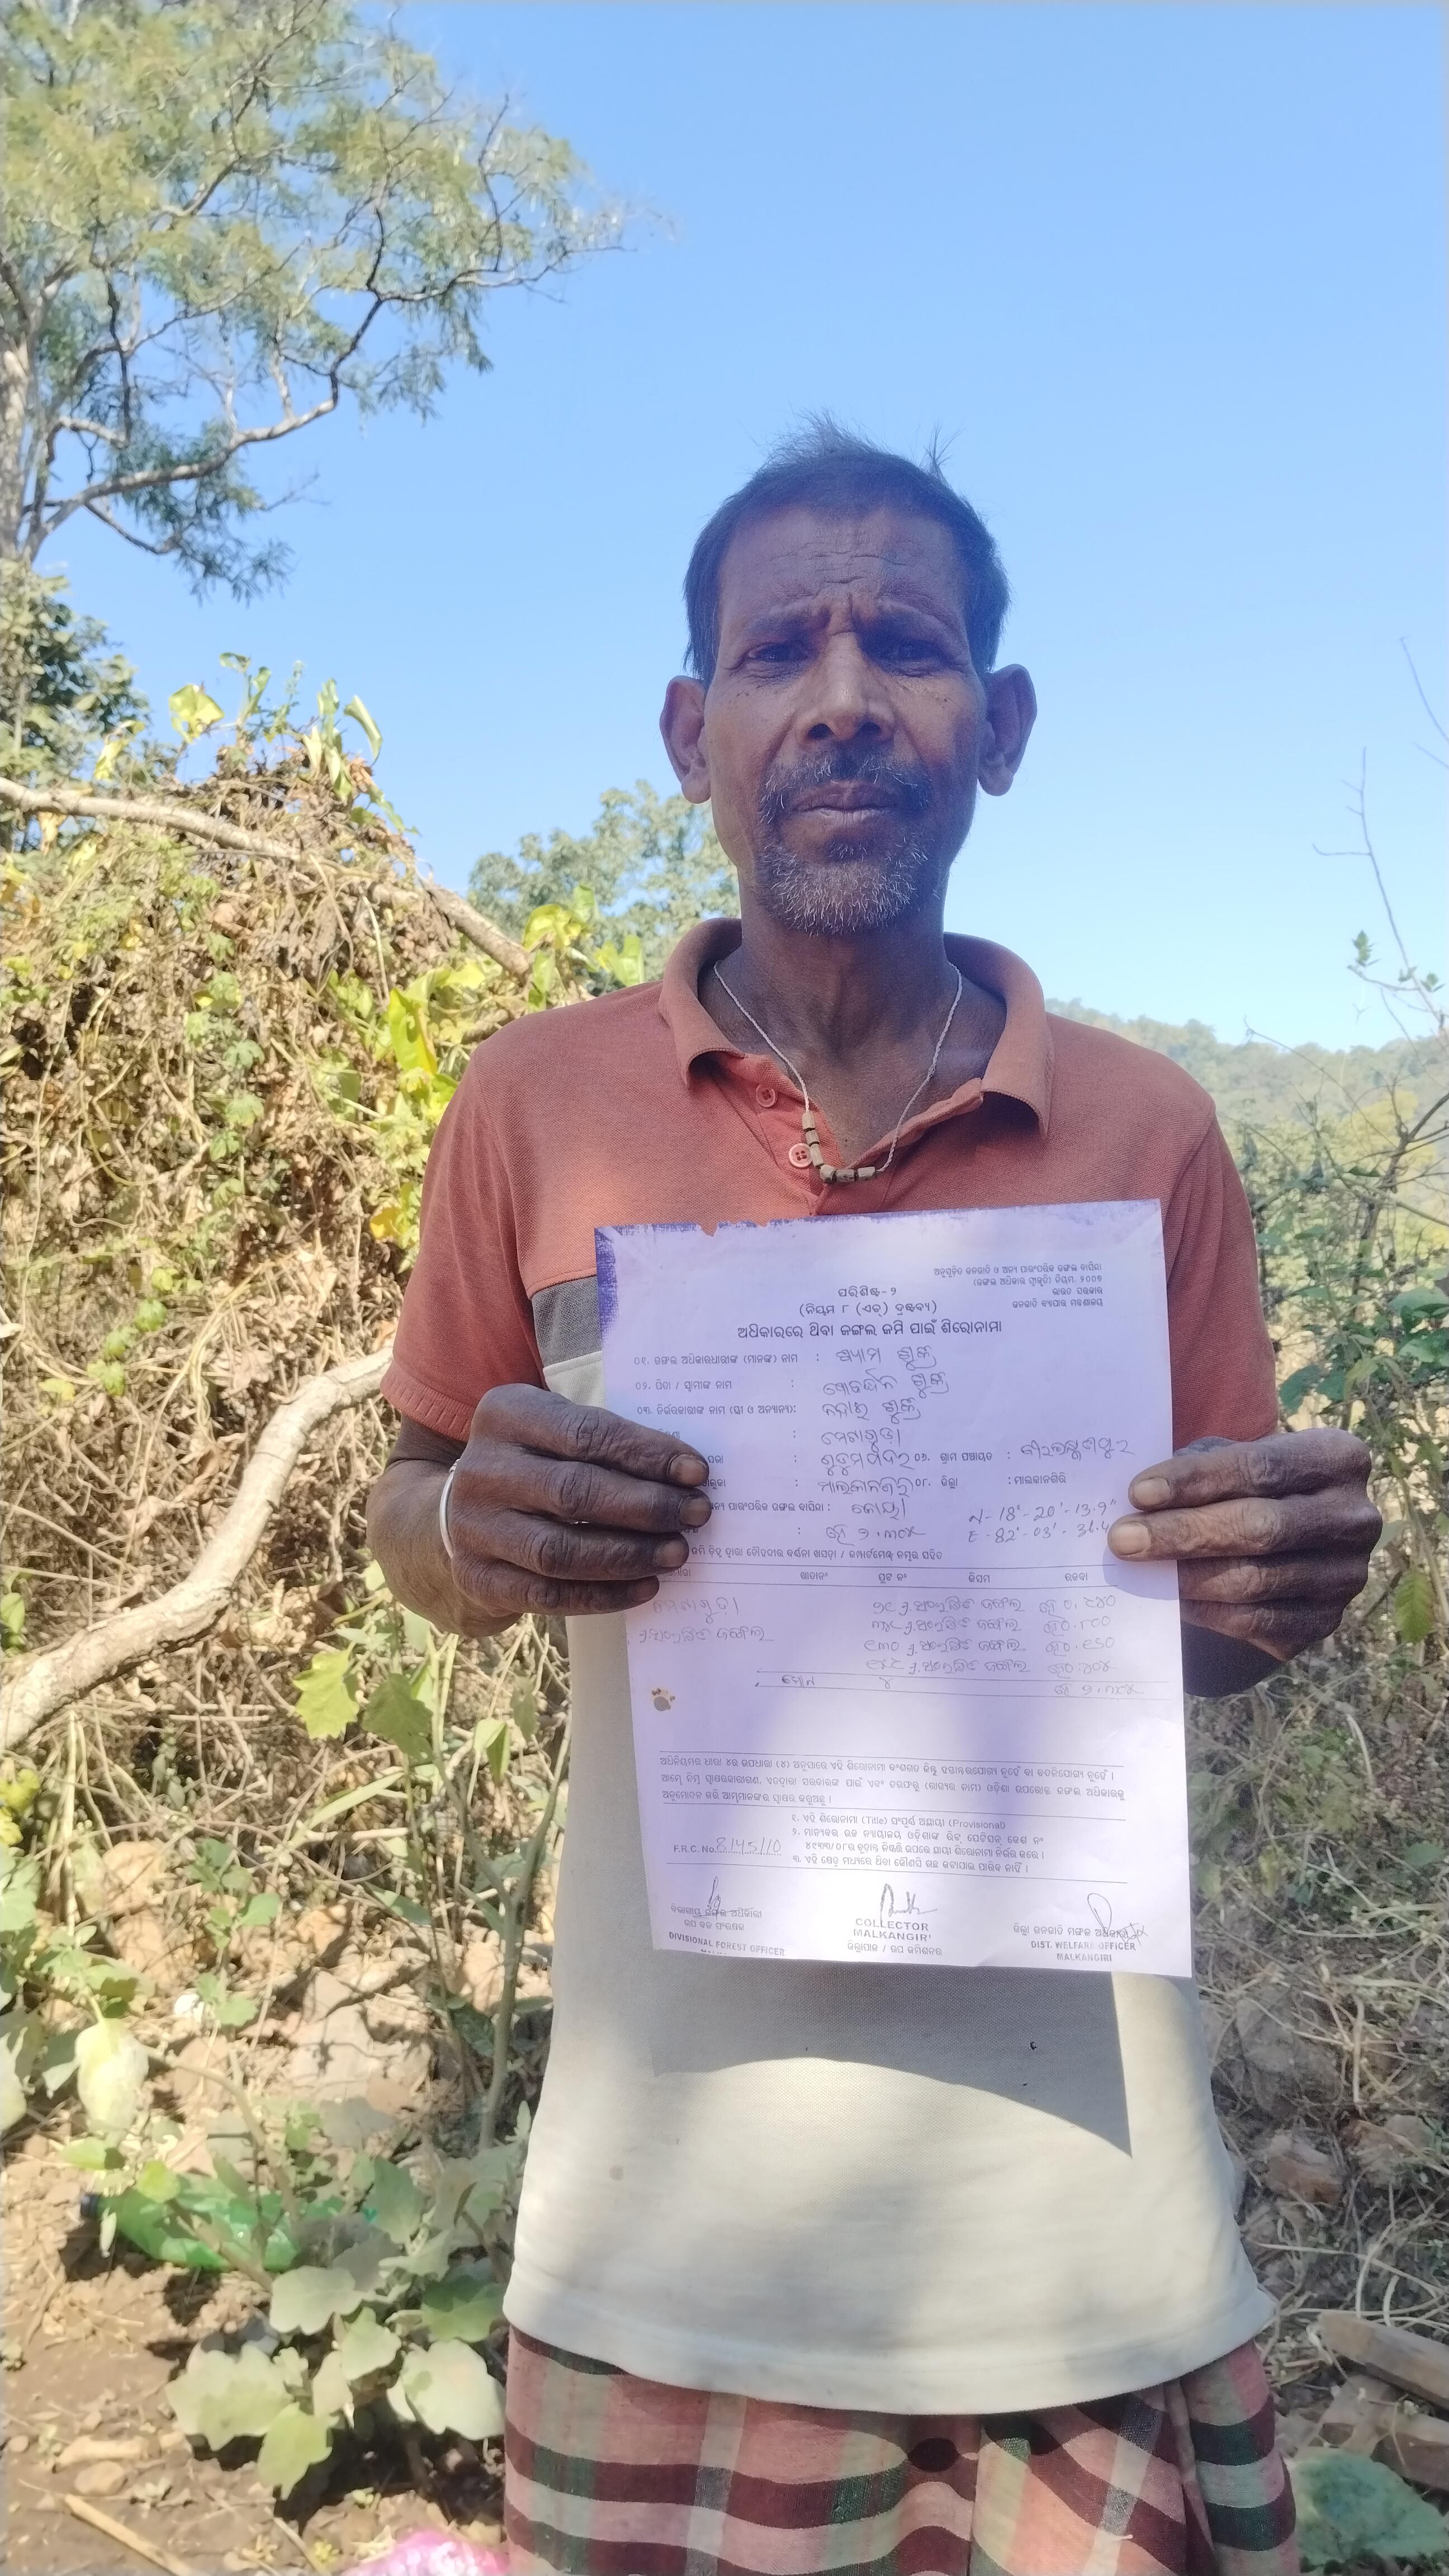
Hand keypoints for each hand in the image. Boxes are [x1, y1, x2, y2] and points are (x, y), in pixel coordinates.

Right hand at [437, 1383, 710, 1622]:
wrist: (452, 1516)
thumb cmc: (531, 1465)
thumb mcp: (552, 1432)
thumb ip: (605, 1443)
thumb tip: (685, 1474)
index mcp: (506, 1415)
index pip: (586, 1434)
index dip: (645, 1454)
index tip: (696, 1472)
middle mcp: (483, 1470)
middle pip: (574, 1492)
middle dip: (646, 1506)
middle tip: (696, 1514)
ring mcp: (475, 1528)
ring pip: (561, 1551)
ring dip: (629, 1554)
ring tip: (677, 1552)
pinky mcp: (479, 1579)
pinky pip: (549, 1595)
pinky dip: (604, 1595)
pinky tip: (647, 1586)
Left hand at [1106, 1428, 1379, 1659]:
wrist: (1295, 1540)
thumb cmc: (1253, 1487)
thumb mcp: (1241, 1461)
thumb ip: (1202, 1471)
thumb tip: (1139, 1503)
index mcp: (1340, 1459)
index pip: (1260, 1468)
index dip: (1196, 1481)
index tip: (1138, 1492)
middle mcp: (1355, 1519)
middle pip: (1261, 1528)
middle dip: (1184, 1534)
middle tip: (1123, 1539)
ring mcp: (1346, 1576)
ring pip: (1256, 1580)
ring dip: (1186, 1577)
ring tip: (1136, 1568)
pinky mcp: (1326, 1622)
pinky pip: (1257, 1622)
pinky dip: (1206, 1611)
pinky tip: (1168, 1598)